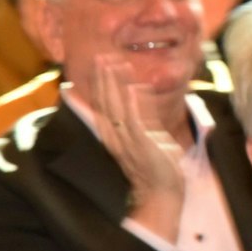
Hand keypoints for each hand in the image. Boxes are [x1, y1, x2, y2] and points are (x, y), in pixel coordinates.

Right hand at [92, 61, 183, 239]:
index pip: (100, 107)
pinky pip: (137, 121)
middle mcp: (116, 137)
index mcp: (114, 136)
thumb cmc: (155, 165)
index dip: (95, 87)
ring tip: (115, 63)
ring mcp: (129, 141)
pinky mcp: (144, 145)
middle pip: (105, 103)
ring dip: (117, 85)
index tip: (90, 70)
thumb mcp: (145, 136)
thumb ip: (140, 115)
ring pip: (118, 108)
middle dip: (103, 79)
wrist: (162, 194)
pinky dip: (136, 104)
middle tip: (101, 56)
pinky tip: (135, 87)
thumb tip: (136, 92)